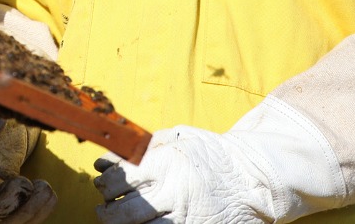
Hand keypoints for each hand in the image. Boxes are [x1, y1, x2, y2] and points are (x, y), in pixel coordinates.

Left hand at [92, 126, 281, 223]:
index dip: (105, 184)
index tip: (101, 184)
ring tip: (114, 220)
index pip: (123, 179)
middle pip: (127, 211)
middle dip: (107, 212)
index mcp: (169, 163)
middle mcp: (175, 192)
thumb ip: (144, 148)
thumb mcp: (179, 139)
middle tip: (102, 208)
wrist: (254, 177)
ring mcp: (187, 217)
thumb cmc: (212, 155)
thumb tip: (105, 162)